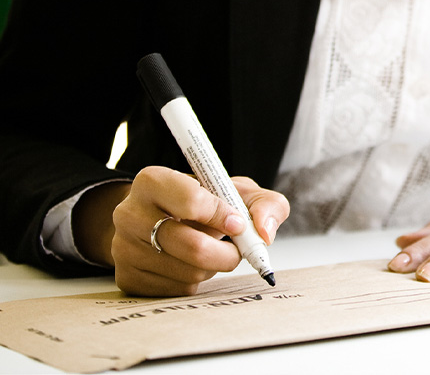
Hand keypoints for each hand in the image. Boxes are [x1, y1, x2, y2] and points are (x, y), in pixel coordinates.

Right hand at [73, 166, 288, 295]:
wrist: (160, 219)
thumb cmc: (203, 203)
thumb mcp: (237, 191)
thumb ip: (265, 203)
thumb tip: (265, 232)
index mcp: (153, 181)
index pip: (193, 201)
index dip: (224, 216)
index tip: (238, 223)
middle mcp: (129, 213)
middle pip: (194, 246)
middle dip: (228, 254)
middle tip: (237, 249)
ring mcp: (123, 248)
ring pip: (189, 272)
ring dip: (213, 267)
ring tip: (209, 249)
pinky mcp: (127, 278)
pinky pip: (177, 290)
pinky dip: (196, 282)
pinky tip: (190, 264)